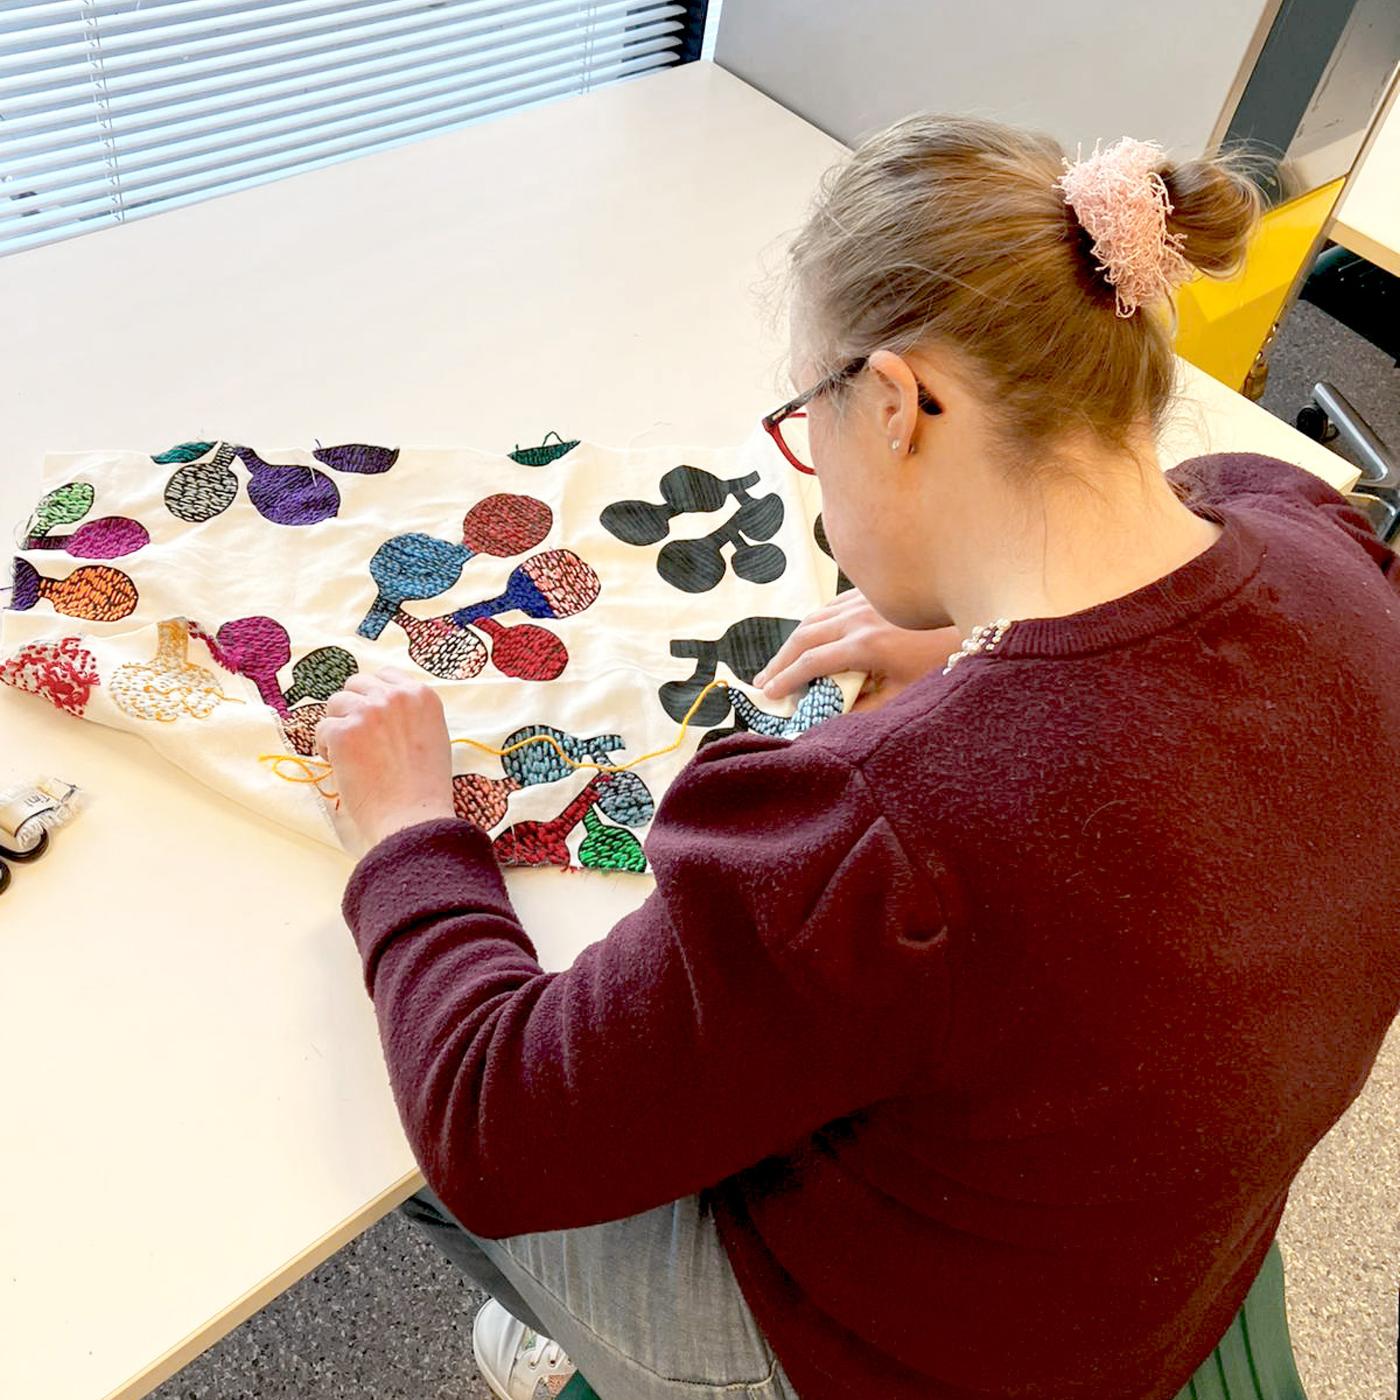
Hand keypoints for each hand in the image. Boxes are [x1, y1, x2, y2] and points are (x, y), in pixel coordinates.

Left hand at [314, 666, 456, 850]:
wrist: (413, 817)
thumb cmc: (425, 786)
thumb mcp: (432, 736)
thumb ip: (409, 714)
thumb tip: (379, 704)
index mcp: (422, 695)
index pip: (385, 674)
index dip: (373, 694)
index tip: (371, 715)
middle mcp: (396, 696)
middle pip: (356, 684)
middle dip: (352, 708)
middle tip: (358, 738)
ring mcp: (369, 712)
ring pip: (336, 703)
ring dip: (338, 725)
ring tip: (350, 754)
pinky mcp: (344, 732)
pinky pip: (322, 728)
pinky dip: (326, 747)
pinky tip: (341, 766)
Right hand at [754, 590, 963, 709]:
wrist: (978, 610)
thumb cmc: (947, 660)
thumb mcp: (908, 695)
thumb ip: (867, 710)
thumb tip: (832, 722)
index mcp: (866, 645)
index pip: (812, 663)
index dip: (786, 680)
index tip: (768, 696)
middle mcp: (859, 617)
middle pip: (804, 637)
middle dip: (780, 661)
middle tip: (762, 682)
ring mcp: (865, 599)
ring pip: (815, 617)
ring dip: (793, 641)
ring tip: (780, 663)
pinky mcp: (874, 592)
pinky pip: (832, 606)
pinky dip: (815, 624)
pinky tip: (812, 638)